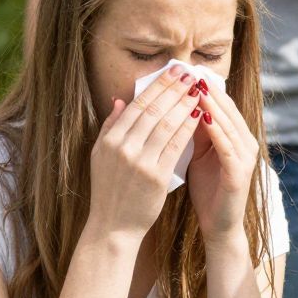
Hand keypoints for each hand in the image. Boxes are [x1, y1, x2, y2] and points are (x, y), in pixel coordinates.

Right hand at [87, 67, 201, 239]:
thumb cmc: (108, 191)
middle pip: (153, 110)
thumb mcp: (99, 156)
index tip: (173, 71)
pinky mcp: (156, 177)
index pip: (137, 105)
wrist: (113, 226)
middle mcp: (123, 148)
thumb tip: (120, 101)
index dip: (157, 86)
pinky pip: (175, 146)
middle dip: (173, 89)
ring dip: (184, 104)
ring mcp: (139, 162)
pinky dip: (187, 128)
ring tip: (197, 90)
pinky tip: (198, 115)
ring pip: (166, 125)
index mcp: (109, 140)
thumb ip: (109, 127)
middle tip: (189, 73)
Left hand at [185, 77, 258, 245]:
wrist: (218, 226)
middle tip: (189, 70)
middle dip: (207, 89)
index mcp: (236, 137)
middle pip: (226, 108)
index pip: (220, 104)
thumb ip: (191, 131)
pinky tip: (201, 117)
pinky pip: (227, 145)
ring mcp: (245, 157)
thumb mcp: (197, 154)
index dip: (204, 86)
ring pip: (227, 123)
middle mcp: (245, 142)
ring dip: (211, 104)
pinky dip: (215, 129)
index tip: (185, 69)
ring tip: (194, 87)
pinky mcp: (240, 172)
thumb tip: (173, 104)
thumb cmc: (207, 189)